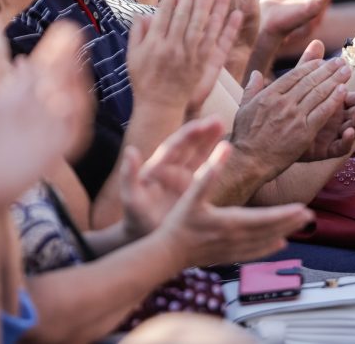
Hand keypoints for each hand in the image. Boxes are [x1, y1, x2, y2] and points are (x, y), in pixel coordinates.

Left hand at [0, 14, 92, 213]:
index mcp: (9, 100)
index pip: (38, 70)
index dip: (52, 51)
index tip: (60, 31)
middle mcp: (30, 114)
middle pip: (58, 80)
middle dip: (68, 58)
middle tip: (73, 33)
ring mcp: (41, 133)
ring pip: (71, 103)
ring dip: (74, 83)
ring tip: (69, 66)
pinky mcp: (49, 155)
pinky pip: (73, 134)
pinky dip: (76, 116)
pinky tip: (68, 100)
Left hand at [119, 116, 226, 240]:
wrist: (143, 235)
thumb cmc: (135, 217)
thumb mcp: (131, 197)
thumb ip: (128, 175)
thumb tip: (130, 150)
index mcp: (156, 167)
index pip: (174, 146)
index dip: (187, 135)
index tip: (201, 124)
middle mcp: (170, 168)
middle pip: (188, 146)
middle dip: (202, 132)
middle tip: (218, 119)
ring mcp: (182, 178)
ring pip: (199, 154)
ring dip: (210, 141)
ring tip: (223, 124)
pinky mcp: (192, 189)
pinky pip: (205, 171)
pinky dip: (215, 160)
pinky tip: (226, 150)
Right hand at [127, 0, 242, 115]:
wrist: (159, 107)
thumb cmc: (144, 80)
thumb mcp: (133, 56)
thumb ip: (138, 33)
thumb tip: (145, 13)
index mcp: (154, 43)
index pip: (165, 13)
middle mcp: (172, 48)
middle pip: (185, 15)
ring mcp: (189, 56)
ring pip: (202, 24)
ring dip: (211, 3)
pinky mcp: (202, 65)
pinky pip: (216, 42)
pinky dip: (226, 27)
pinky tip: (234, 12)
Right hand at [156, 137, 313, 267]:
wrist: (166, 253)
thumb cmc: (178, 222)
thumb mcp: (192, 195)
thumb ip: (210, 172)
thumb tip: (225, 149)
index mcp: (230, 221)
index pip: (265, 219)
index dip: (285, 214)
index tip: (303, 209)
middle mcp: (235, 238)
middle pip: (270, 230)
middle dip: (291, 222)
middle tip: (310, 216)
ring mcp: (232, 249)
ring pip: (265, 242)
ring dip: (284, 233)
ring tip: (301, 226)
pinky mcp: (227, 255)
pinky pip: (254, 253)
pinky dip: (269, 248)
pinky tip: (280, 245)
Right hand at [231, 52, 351, 174]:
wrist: (249, 161)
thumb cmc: (245, 137)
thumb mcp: (244, 108)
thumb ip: (251, 89)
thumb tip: (256, 74)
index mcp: (269, 95)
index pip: (294, 75)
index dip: (310, 66)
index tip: (322, 60)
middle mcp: (283, 102)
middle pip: (309, 81)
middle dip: (327, 69)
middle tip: (340, 61)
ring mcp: (294, 116)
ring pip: (318, 93)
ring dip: (335, 80)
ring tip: (346, 71)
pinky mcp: (304, 131)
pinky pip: (322, 112)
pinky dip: (334, 100)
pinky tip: (343, 91)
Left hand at [294, 41, 354, 160]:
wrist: (269, 139)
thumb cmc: (285, 111)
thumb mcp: (297, 86)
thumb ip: (308, 66)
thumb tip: (317, 41)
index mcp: (334, 106)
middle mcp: (336, 121)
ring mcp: (331, 136)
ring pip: (353, 129)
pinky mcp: (323, 151)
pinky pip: (339, 148)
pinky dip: (345, 140)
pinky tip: (348, 132)